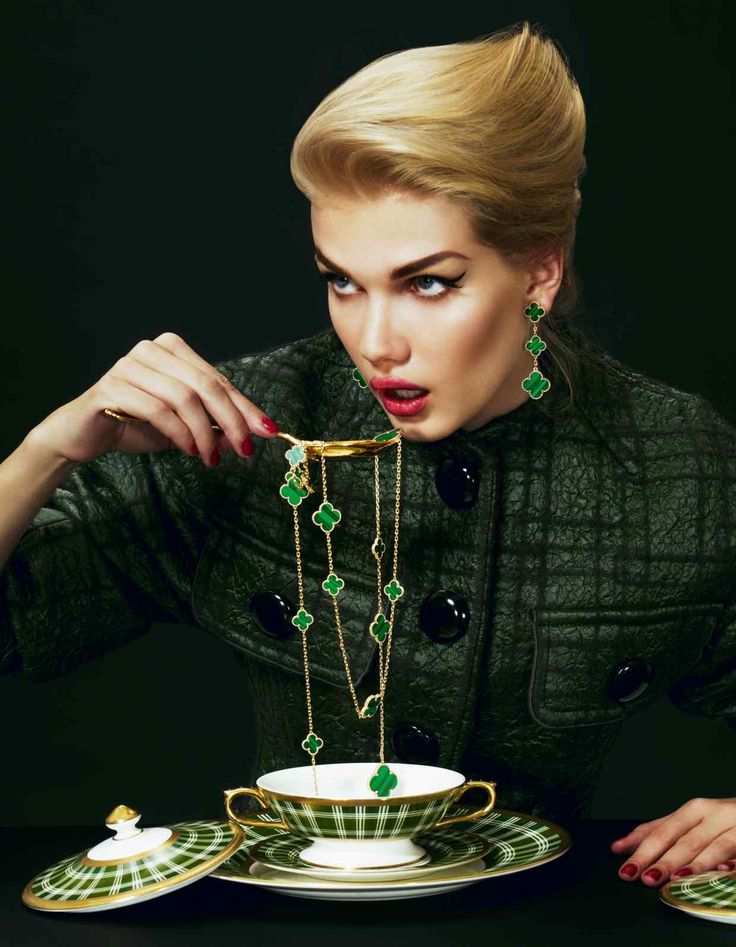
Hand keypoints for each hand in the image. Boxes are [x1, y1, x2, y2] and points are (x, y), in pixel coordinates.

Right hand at [27, 332, 279, 465]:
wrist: (84, 433)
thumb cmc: (136, 424)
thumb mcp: (184, 426)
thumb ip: (213, 425)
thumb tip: (251, 434)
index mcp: (173, 349)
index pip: (217, 380)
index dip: (245, 407)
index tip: (267, 431)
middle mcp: (152, 350)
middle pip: (205, 386)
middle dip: (231, 421)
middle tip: (244, 450)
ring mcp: (129, 365)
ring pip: (184, 398)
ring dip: (203, 433)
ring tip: (210, 458)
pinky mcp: (111, 387)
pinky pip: (157, 409)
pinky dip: (179, 433)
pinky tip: (188, 450)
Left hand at [610, 796, 735, 885]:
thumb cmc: (719, 818)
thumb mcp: (688, 819)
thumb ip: (658, 831)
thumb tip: (620, 847)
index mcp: (693, 810)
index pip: (662, 831)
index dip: (642, 850)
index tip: (625, 868)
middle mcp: (713, 816)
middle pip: (684, 840)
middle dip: (664, 860)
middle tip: (646, 878)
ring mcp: (735, 828)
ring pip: (714, 847)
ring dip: (694, 864)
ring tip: (676, 879)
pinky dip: (731, 865)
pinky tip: (720, 872)